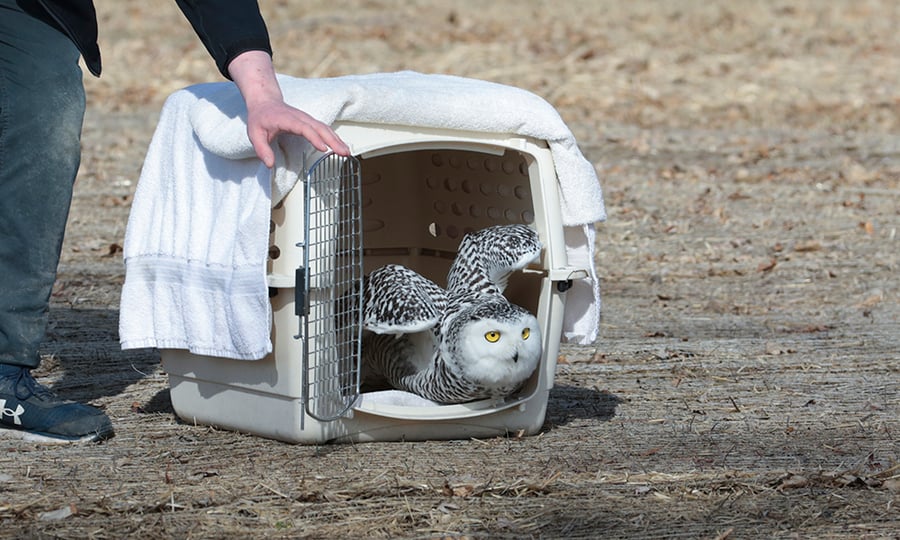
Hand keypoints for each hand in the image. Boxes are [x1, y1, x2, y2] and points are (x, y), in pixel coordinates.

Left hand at [227, 51, 349, 166]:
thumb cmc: (260, 118)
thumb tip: (269, 164)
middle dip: (333, 140)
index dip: (314, 138)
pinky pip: (324, 129)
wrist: (265, 102)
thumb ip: (261, 149)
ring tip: (347, 152)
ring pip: (325, 128)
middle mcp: (300, 117)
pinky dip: (334, 137)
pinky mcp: (310, 122)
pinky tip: (341, 146)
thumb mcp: (254, 133)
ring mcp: (307, 119)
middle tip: (344, 153)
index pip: (304, 128)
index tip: (323, 148)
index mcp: (287, 119)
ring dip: (337, 140)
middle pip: (320, 128)